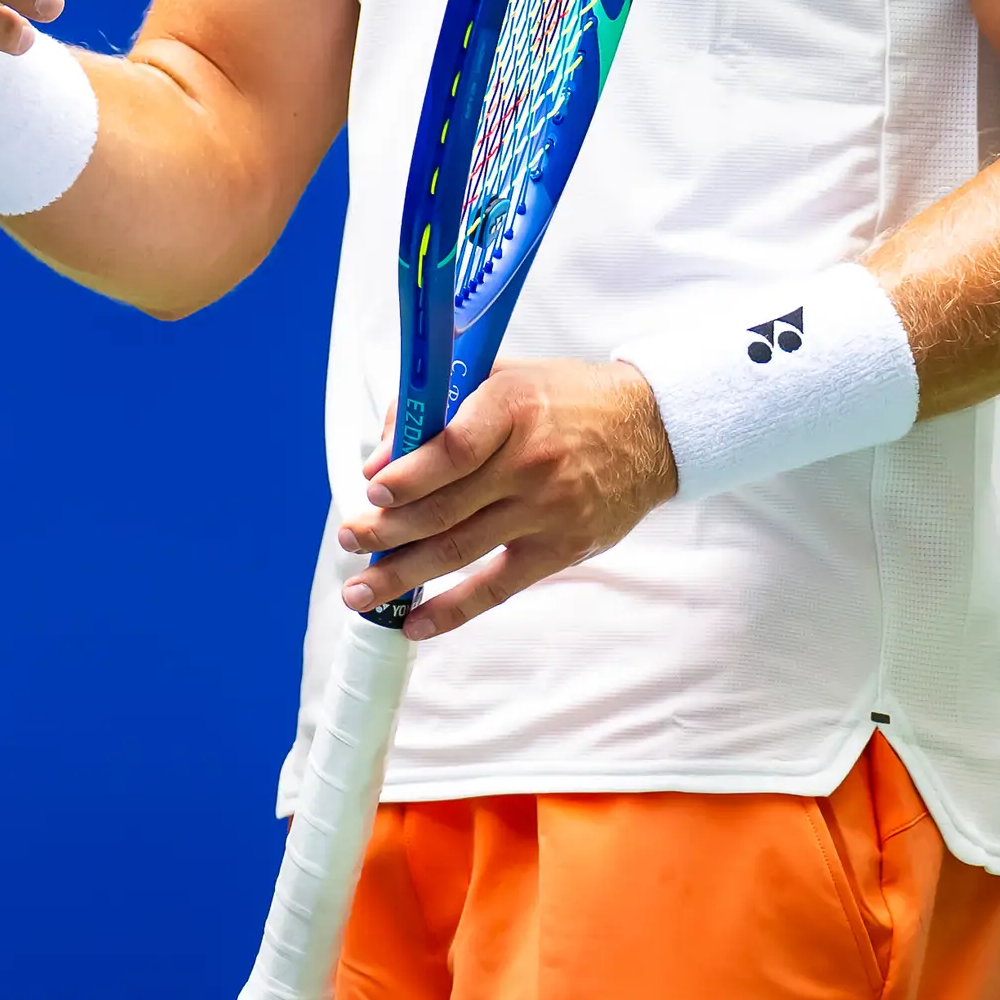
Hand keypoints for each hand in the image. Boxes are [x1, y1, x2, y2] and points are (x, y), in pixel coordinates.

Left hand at [336, 354, 679, 641]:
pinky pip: (498, 587)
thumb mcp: (503, 376)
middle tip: (350, 541)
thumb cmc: (564, 400)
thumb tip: (380, 459)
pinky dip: (454, 610)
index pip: (455, 448)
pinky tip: (414, 624)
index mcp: (512, 408)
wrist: (650, 430)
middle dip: (387, 529)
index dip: (410, 475)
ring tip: (360, 591)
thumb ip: (438, 408)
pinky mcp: (560, 549)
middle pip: (446, 506)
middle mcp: (530, 462)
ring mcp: (547, 510)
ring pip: (461, 549)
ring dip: (403, 573)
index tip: (372, 490)